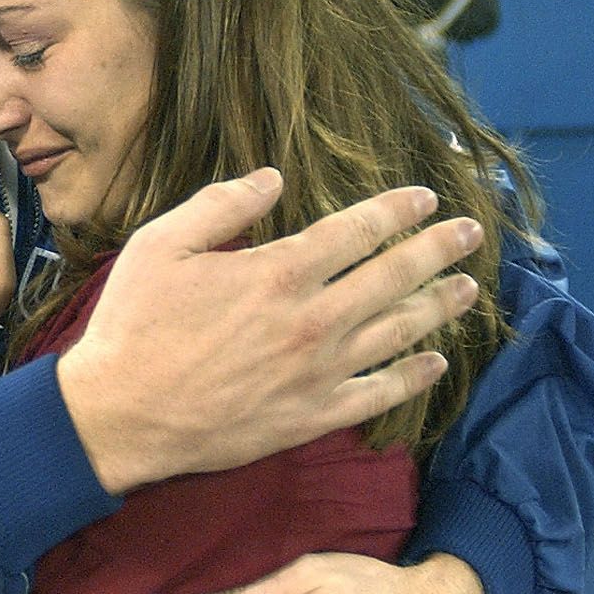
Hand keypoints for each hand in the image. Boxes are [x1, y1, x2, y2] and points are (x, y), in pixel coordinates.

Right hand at [56, 171, 480, 493]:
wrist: (121, 415)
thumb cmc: (135, 324)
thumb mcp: (162, 244)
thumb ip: (221, 206)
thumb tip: (274, 178)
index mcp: (277, 272)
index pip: (356, 231)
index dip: (396, 210)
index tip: (424, 198)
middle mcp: (311, 320)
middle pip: (393, 277)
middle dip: (438, 250)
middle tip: (472, 233)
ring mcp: (317, 372)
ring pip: (397, 333)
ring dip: (438, 307)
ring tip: (469, 288)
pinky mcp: (312, 416)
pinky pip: (378, 394)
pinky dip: (412, 377)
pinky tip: (434, 363)